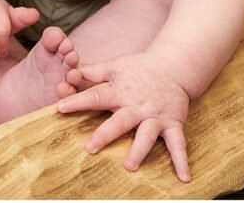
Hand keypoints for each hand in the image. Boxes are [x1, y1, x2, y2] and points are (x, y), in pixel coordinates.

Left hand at [56, 52, 191, 182]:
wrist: (173, 66)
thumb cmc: (140, 68)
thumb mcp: (116, 65)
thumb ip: (93, 72)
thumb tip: (69, 72)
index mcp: (120, 92)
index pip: (96, 96)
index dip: (77, 101)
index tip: (59, 107)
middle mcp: (137, 106)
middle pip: (120, 121)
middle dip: (105, 134)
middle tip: (89, 147)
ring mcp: (155, 116)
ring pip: (147, 135)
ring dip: (139, 150)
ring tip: (129, 166)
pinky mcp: (172, 123)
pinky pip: (178, 144)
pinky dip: (181, 161)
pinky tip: (184, 178)